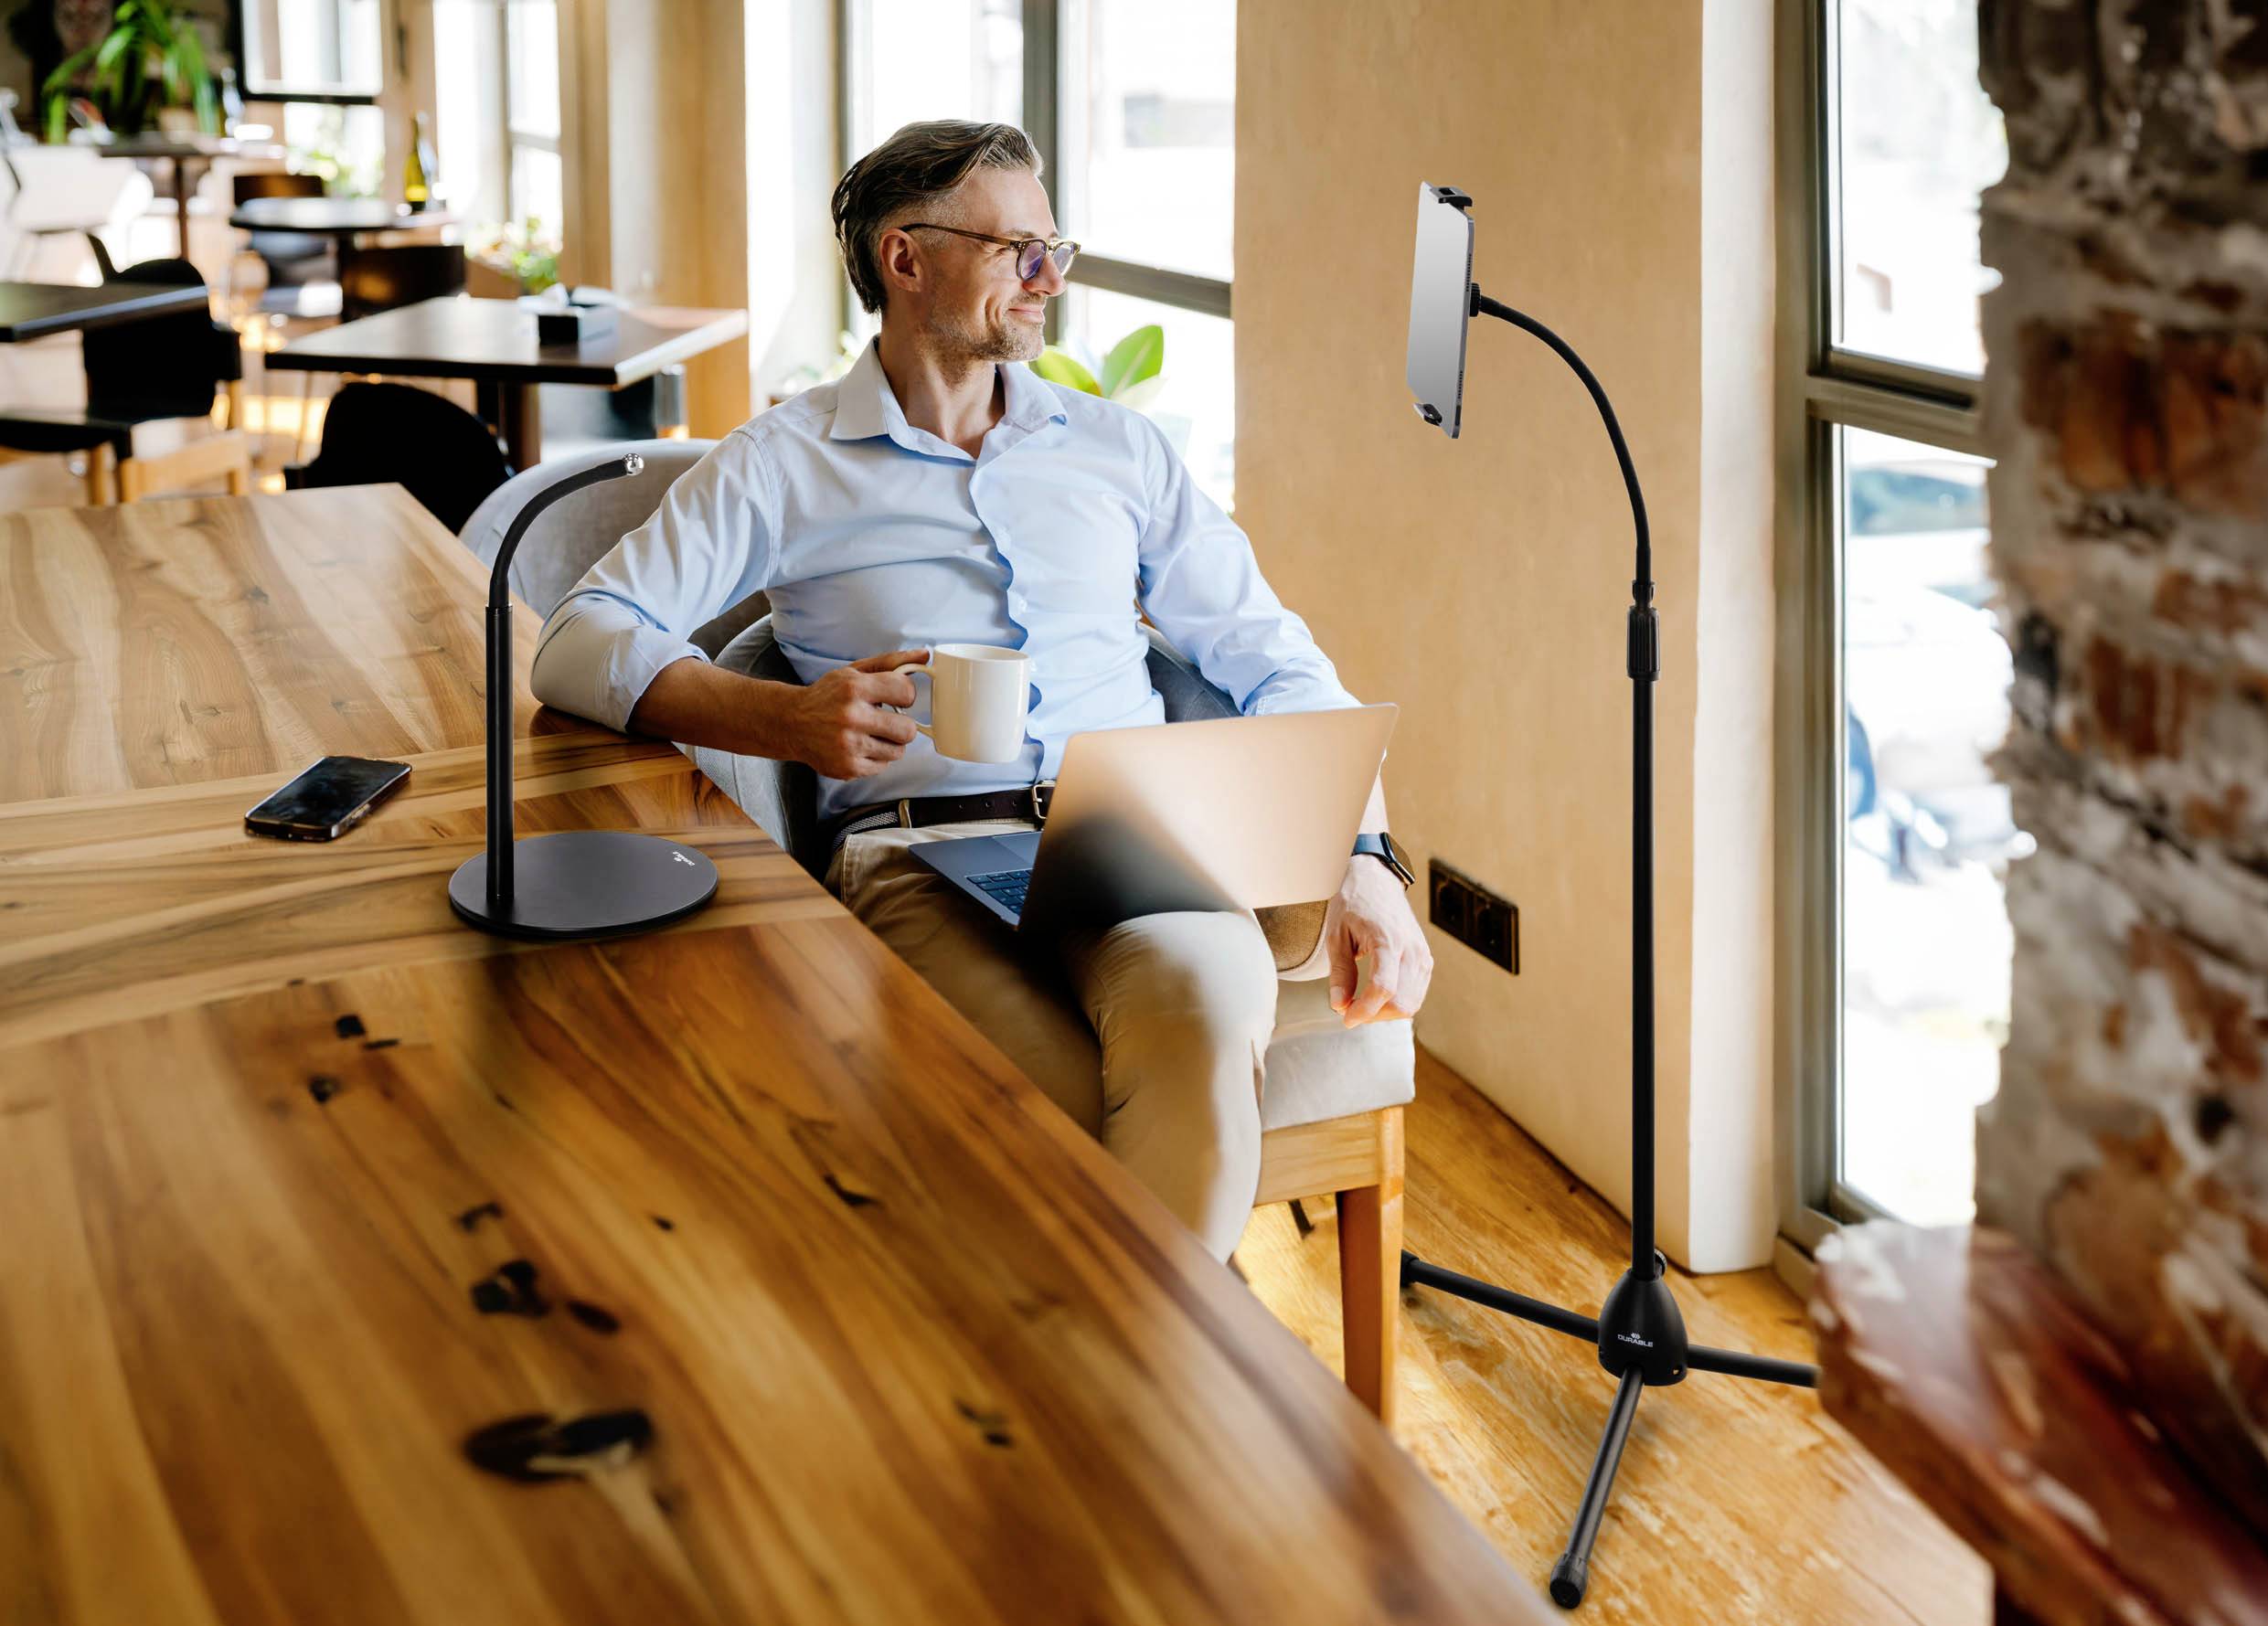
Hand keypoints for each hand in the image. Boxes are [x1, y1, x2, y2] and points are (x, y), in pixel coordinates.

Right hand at [782, 648, 927, 778]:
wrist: (791, 723)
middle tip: (886, 721)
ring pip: (898, 751)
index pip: (906, 691)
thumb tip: (924, 656)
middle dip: (901, 725)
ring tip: (871, 734)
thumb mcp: (854, 671)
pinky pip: (883, 766)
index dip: (905, 695)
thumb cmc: (827, 695)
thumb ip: (891, 662)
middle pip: (907, 730)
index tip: (895, 698)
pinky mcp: (847, 767)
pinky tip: (860, 746)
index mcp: (854, 688)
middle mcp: (851, 717)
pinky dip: (876, 758)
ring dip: (890, 743)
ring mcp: (849, 745)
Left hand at [1324, 854, 1433, 1026]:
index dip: (1363, 1010)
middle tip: (1350, 1009)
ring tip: (1362, 1003)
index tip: (1345, 1018)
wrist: (1376, 880)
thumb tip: (1340, 1005)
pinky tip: (1378, 996)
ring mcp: (1422, 955)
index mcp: (1388, 939)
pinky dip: (1398, 1003)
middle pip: (1401, 1002)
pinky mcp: (1425, 959)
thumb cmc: (1353, 903)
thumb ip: (1339, 973)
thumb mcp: (1337, 936)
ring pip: (1412, 1003)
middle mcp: (1411, 949)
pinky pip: (1417, 993)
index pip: (1382, 988)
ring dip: (1385, 1012)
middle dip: (1373, 1015)